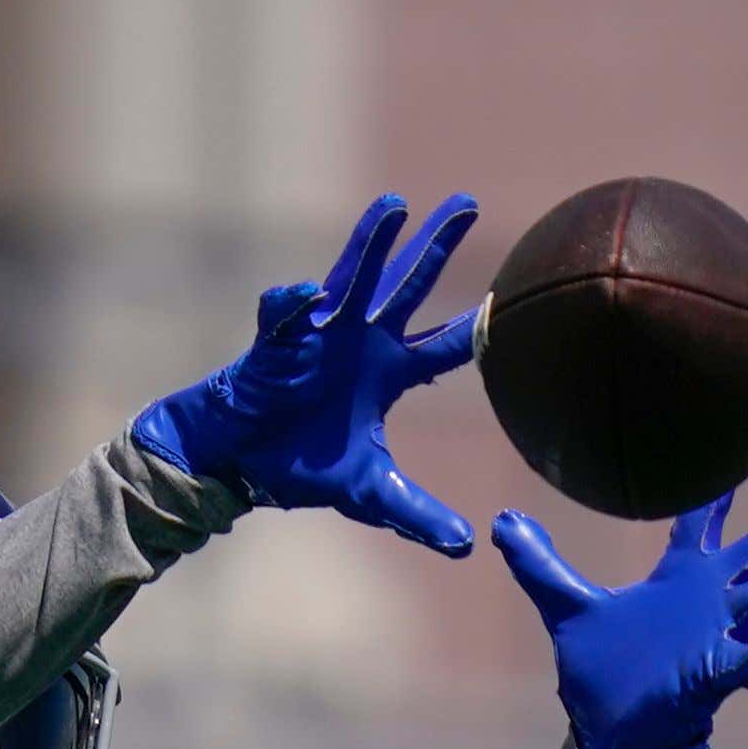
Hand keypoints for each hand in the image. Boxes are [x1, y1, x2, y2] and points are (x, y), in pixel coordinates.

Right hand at [135, 192, 484, 557]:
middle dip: (438, 246)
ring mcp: (322, 334)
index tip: (513, 304)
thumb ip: (414, 512)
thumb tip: (465, 545)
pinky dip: (289, 305)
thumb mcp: (367, 494)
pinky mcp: (278, 338)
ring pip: (354, 277)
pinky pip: (284, 314)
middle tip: (471, 204)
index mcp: (390, 373)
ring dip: (373, 242)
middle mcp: (363, 343)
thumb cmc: (299, 467)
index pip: (446, 345)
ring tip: (396, 205)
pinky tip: (298, 300)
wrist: (234, 462)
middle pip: (411, 287)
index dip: (478, 327)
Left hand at [493, 473, 747, 748]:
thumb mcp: (566, 613)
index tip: (735, 452)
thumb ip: (540, 567)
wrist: (614, 741)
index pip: (702, 526)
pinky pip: (734, 670)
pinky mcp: (705, 686)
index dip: (716, 492)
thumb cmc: (605, 678)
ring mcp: (715, 643)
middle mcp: (709, 606)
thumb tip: (503, 522)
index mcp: (680, 583)